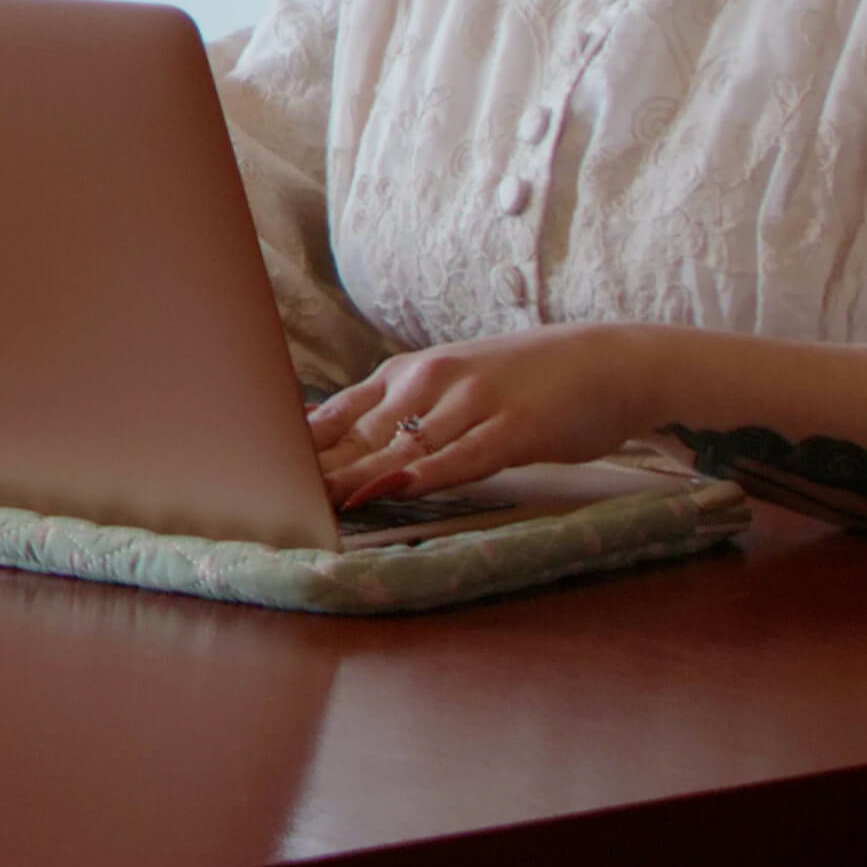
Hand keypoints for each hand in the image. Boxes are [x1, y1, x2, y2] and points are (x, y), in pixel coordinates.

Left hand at [306, 325, 694, 507]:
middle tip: (271, 498)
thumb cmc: (523, 383)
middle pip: (358, 434)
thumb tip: (336, 448)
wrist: (610, 362)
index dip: (296, 448)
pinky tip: (397, 488)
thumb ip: (396, 415)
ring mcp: (472, 403)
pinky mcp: (513, 428)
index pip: (336, 415)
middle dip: (315, 469)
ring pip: (403, 445)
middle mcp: (431, 382)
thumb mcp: (450, 388)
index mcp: (408, 373)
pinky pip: (462, 455)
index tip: (256, 473)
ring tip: (317, 504)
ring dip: (358, 477)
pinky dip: (427, 472)